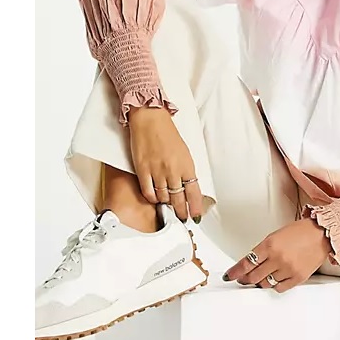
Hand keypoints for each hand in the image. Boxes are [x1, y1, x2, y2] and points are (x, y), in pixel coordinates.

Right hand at [127, 106, 202, 222]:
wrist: (151, 120)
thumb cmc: (168, 134)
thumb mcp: (184, 153)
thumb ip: (185, 171)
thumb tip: (187, 188)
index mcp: (187, 165)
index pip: (194, 193)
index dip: (195, 207)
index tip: (196, 216)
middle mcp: (173, 170)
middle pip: (179, 199)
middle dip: (181, 212)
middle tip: (182, 218)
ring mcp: (157, 171)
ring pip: (164, 197)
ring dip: (166, 204)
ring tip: (168, 208)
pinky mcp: (143, 170)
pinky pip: (148, 192)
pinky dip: (152, 198)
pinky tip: (154, 199)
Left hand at [222, 218, 332, 292]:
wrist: (322, 234)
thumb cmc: (301, 231)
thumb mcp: (276, 235)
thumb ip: (263, 250)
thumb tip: (251, 263)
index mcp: (269, 245)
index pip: (246, 263)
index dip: (235, 271)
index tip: (229, 276)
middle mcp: (277, 258)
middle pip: (253, 276)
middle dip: (245, 278)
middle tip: (241, 278)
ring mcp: (287, 269)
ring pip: (265, 283)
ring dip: (259, 282)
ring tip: (258, 279)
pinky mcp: (297, 278)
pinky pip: (279, 288)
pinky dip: (274, 286)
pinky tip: (273, 281)